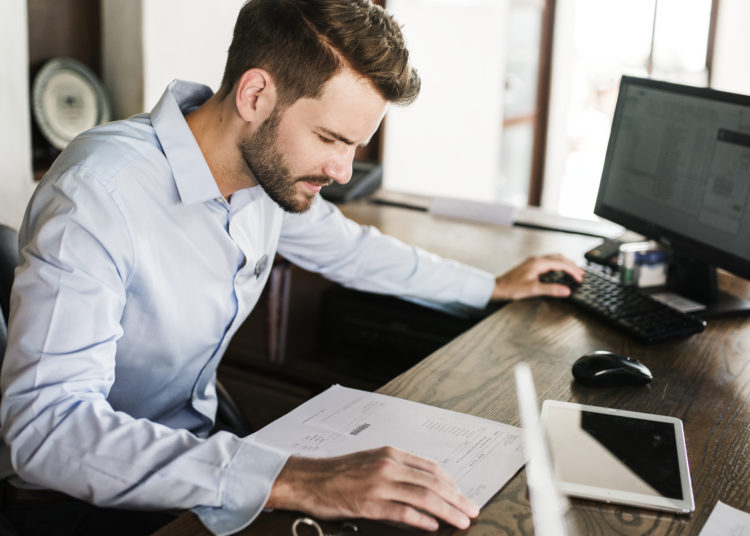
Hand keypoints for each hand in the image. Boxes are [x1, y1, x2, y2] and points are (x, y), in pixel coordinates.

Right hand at [266, 446, 479, 531]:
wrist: (310, 479)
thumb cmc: (340, 473)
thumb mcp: (372, 462)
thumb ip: (397, 469)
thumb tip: (425, 484)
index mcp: (391, 454)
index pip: (431, 468)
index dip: (452, 483)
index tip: (463, 495)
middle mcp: (388, 466)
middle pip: (432, 483)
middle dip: (457, 498)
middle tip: (472, 511)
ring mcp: (379, 485)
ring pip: (423, 497)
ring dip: (447, 511)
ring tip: (461, 521)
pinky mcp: (369, 503)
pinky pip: (402, 512)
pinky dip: (421, 520)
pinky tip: (433, 526)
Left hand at [491, 254, 583, 300]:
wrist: (497, 288)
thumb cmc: (511, 288)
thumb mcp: (533, 290)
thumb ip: (551, 290)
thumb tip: (566, 291)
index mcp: (538, 263)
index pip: (561, 264)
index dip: (572, 271)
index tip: (580, 278)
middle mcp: (536, 260)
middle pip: (559, 258)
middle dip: (571, 265)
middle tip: (581, 273)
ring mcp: (533, 262)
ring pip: (554, 259)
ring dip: (565, 264)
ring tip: (573, 271)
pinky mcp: (531, 266)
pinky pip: (548, 263)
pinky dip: (557, 266)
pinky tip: (559, 272)